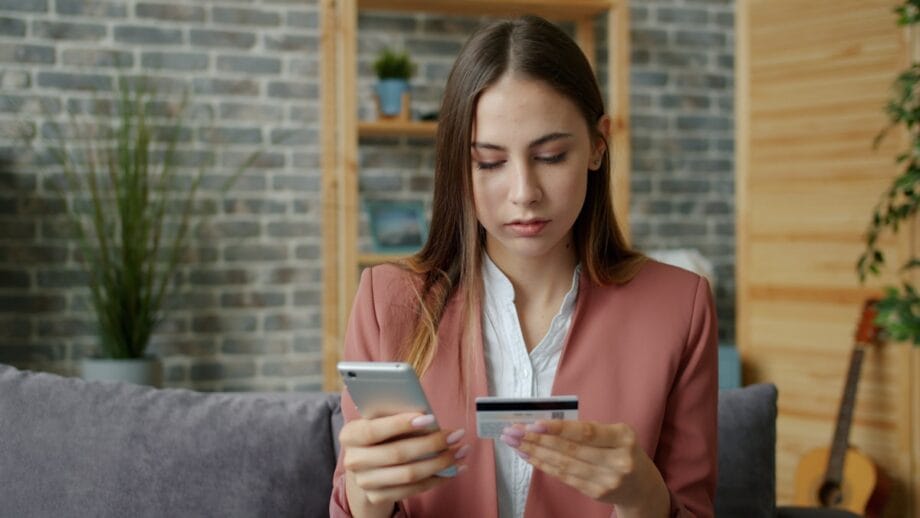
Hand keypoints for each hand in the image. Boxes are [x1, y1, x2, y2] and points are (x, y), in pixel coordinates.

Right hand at [339, 412, 468, 514]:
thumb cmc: (380, 435)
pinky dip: (437, 478)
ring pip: (409, 474)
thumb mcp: (381, 421)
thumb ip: (397, 416)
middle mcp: (353, 460)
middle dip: (431, 444)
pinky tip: (454, 468)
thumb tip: (429, 417)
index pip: (373, 430)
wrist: (366, 467)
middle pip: (397, 454)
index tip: (430, 418)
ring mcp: (365, 482)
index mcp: (350, 435)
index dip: (400, 424)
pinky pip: (413, 489)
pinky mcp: (378, 497)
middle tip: (456, 435)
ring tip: (461, 451)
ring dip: (440, 463)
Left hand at [500, 420, 668, 516]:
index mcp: (623, 438)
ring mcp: (607, 480)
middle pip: (570, 450)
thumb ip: (587, 430)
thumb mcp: (616, 435)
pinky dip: (544, 465)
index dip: (559, 428)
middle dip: (537, 439)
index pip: (586, 432)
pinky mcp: (596, 493)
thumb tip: (545, 424)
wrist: (641, 486)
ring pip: (564, 464)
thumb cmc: (622, 451)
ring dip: (535, 452)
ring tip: (515, 443)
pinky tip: (529, 456)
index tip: (534, 424)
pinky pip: (565, 477)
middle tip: (513, 431)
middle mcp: (618, 460)